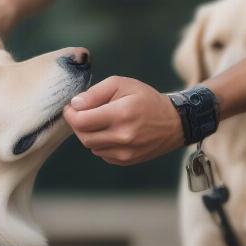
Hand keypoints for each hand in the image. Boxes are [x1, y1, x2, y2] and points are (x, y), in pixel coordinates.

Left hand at [63, 76, 183, 164]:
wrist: (174, 122)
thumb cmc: (145, 99)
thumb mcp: (122, 84)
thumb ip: (95, 93)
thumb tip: (75, 105)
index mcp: (121, 114)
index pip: (82, 121)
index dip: (71, 114)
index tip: (70, 108)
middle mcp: (123, 136)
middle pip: (83, 136)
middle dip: (77, 125)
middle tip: (81, 114)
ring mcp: (125, 152)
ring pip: (91, 146)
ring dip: (89, 134)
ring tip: (99, 121)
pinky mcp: (126, 160)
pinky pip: (102, 153)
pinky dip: (100, 143)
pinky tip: (111, 132)